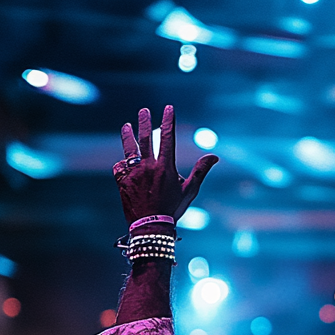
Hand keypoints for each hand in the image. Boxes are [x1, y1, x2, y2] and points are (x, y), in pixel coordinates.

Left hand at [116, 105, 217, 227]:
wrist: (151, 227)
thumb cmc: (173, 209)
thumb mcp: (190, 190)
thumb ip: (200, 170)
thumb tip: (214, 156)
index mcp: (165, 167)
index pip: (168, 137)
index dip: (168, 120)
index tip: (168, 108)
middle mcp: (148, 166)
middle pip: (146, 138)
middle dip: (144, 122)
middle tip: (143, 110)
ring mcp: (134, 173)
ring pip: (129, 149)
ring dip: (128, 136)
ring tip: (126, 126)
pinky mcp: (123, 181)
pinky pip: (120, 167)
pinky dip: (123, 164)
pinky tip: (124, 162)